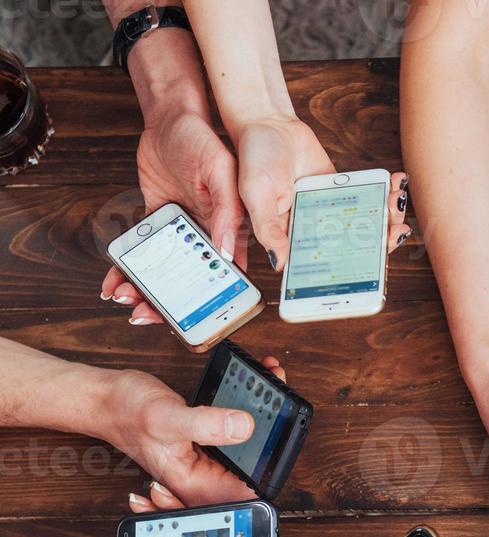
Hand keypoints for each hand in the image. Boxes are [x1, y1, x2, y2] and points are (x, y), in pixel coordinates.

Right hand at [96, 357, 285, 505]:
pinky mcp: (206, 439)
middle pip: (253, 469)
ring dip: (266, 422)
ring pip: (247, 449)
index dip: (270, 472)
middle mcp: (203, 474)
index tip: (283, 441)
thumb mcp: (167, 418)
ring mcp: (206, 457)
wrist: (106, 397)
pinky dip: (251, 410)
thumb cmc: (126, 412)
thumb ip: (206, 424)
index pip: (246, 493)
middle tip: (285, 407)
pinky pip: (237, 431)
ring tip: (274, 386)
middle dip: (274, 441)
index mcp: (196, 482)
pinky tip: (258, 385)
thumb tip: (245, 427)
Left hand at [102, 106, 245, 324]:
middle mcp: (206, 238)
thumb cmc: (202, 140)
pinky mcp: (157, 224)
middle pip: (190, 283)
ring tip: (124, 298)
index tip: (195, 317)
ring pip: (164, 273)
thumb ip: (228, 211)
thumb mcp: (221, 172)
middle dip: (168, 303)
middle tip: (146, 313)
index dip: (213, 302)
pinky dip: (127, 269)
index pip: (227, 277)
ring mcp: (180, 233)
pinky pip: (142, 254)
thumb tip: (226, 251)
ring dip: (144, 290)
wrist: (170, 120)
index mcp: (229, 232)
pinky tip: (114, 280)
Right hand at [235, 114, 412, 268]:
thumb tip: (278, 262)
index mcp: (292, 238)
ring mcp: (330, 210)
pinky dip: (383, 190)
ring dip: (386, 214)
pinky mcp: (340, 190)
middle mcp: (314, 229)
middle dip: (379, 241)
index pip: (324, 264)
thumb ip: (267, 228)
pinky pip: (366, 196)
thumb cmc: (255, 158)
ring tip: (397, 200)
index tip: (372, 265)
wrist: (268, 122)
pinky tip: (396, 182)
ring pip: (364, 222)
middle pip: (352, 246)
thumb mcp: (256, 195)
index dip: (349, 269)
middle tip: (396, 230)